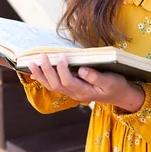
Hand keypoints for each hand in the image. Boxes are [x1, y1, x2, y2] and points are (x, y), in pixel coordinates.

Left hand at [28, 54, 144, 112]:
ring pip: (52, 86)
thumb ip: (96, 77)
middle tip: (41, 56)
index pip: (68, 81)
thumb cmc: (116, 86)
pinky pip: (54, 86)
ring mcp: (72, 93)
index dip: (62, 69)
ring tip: (31, 63)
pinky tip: (37, 72)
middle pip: (56, 84)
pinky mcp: (71, 89)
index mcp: (84, 91)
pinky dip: (44, 79)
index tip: (62, 56)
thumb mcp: (111, 81)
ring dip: (41, 75)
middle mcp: (75, 94)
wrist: (119, 95)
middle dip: (47, 70)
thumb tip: (81, 70)